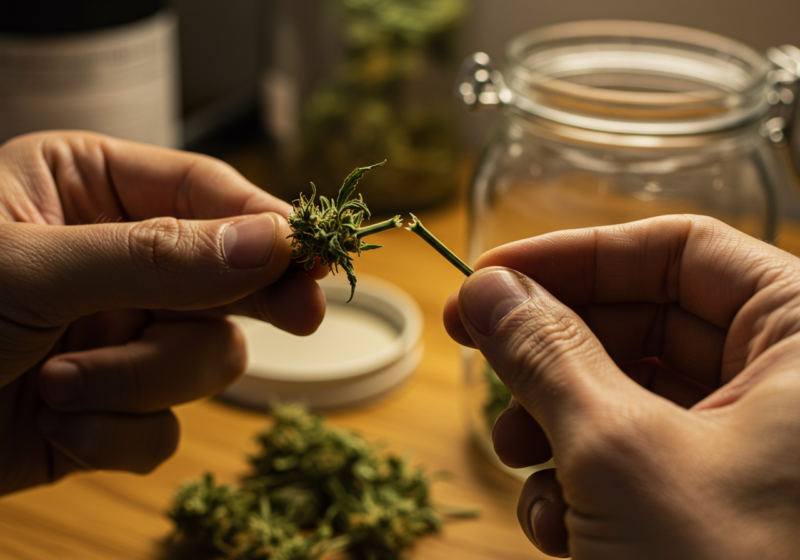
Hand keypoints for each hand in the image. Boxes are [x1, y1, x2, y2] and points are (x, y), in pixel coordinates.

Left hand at [0, 131, 326, 495]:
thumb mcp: (31, 269)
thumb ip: (158, 256)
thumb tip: (270, 243)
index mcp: (88, 191)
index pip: (206, 195)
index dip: (266, 227)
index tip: (315, 259)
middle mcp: (114, 261)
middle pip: (226, 279)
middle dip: (238, 306)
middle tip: (300, 318)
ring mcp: (117, 335)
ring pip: (204, 357)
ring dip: (143, 378)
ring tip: (65, 380)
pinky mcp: (110, 408)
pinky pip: (165, 423)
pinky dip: (118, 429)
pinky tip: (59, 419)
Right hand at [444, 215, 799, 558]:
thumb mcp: (617, 452)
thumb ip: (545, 353)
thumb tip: (487, 289)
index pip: (680, 249)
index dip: (575, 254)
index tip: (491, 275)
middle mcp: (793, 386)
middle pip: (649, 320)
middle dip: (555, 346)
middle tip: (478, 351)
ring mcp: (762, 448)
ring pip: (635, 392)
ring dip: (558, 418)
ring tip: (515, 453)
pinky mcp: (729, 501)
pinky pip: (643, 455)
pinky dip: (584, 476)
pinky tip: (555, 521)